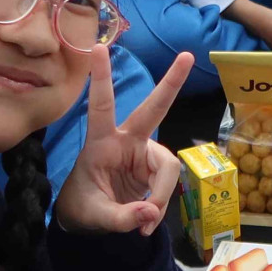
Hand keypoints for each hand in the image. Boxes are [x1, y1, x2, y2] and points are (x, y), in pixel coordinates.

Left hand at [51, 49, 192, 234]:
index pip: (101, 107)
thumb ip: (121, 217)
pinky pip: (167, 183)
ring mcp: (143, 154)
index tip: (98, 48)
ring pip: (167, 166)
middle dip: (170, 84)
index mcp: (101, 143)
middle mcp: (126, 142)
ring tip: (145, 222)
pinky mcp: (153, 168)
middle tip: (188, 56)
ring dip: (160, 195)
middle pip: (153, 110)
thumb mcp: (94, 216)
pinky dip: (160, 204)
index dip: (101, 79)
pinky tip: (147, 221)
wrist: (87, 218)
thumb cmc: (83, 207)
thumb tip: (149, 213)